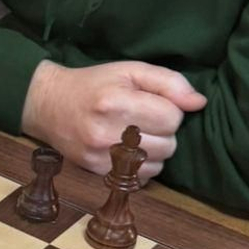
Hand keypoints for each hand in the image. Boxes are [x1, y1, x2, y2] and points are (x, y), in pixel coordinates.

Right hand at [21, 58, 205, 177]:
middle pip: (169, 144)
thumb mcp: (130, 71)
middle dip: (163, 131)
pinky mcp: (98, 172)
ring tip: (136, 134)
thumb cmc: (94, 84)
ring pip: (159, 164)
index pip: (172, 117)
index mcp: (117, 102)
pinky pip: (141, 177)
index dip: (169, 109)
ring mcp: (101, 156)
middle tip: (144, 118)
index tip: (152, 103)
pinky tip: (127, 149)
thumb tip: (199, 103)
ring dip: (155, 150)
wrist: (49, 105)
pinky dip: (141, 165)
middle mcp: (108, 132)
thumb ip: (168, 82)